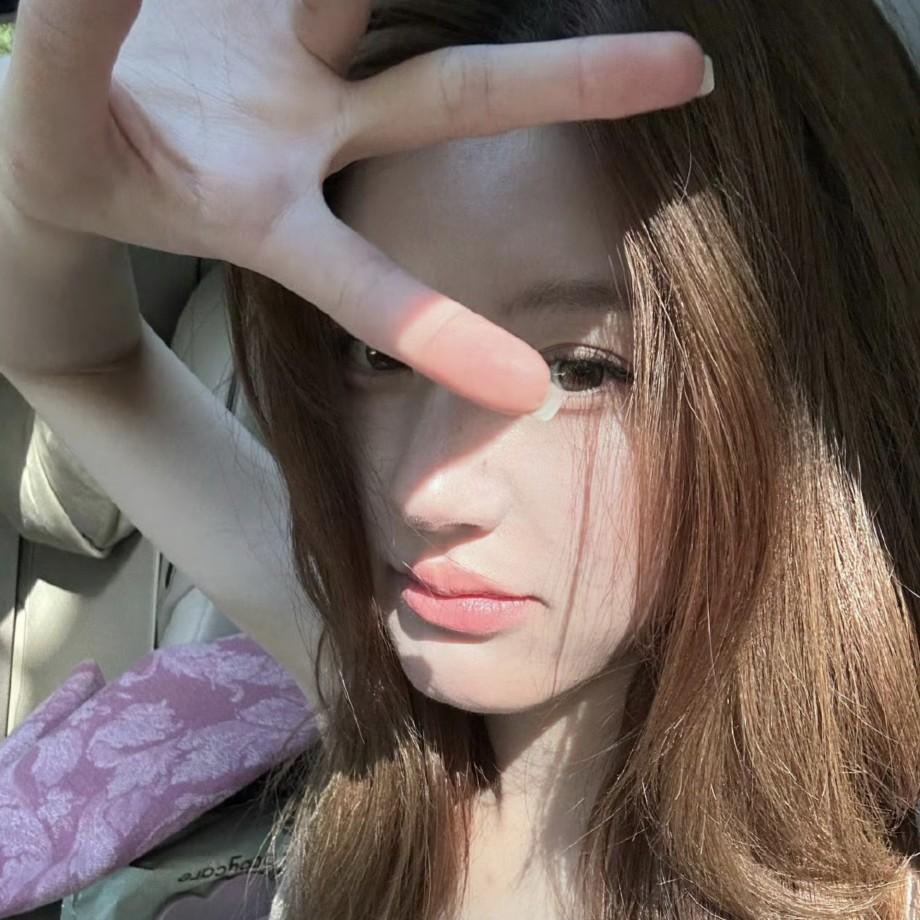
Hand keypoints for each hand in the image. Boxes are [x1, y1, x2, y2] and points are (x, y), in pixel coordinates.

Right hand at [0, 0, 707, 413]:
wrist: (43, 139)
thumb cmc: (43, 162)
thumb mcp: (43, 133)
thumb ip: (65, 53)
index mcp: (260, 215)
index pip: (362, 286)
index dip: (434, 334)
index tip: (533, 393)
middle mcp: (309, 139)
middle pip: (452, 105)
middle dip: (564, 89)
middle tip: (698, 69)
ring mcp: (305, 68)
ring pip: (424, 19)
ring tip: (645, 9)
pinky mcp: (282, 5)